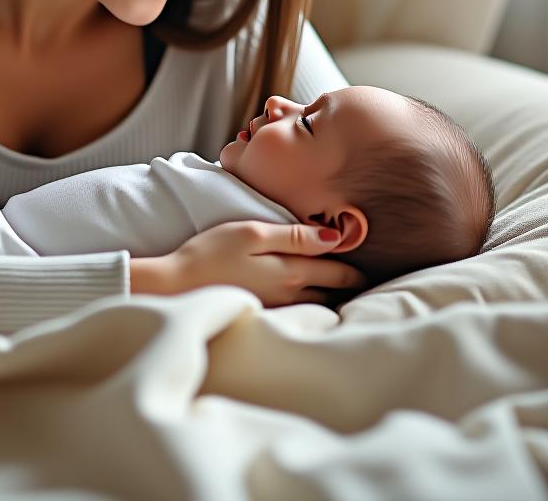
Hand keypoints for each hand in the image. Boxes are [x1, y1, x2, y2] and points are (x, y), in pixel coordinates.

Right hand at [163, 220, 365, 306]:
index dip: (356, 267)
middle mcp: (291, 295)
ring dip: (333, 299)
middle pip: (333, 293)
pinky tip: (311, 301)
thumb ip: (293, 235)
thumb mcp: (251, 232)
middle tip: (365, 279)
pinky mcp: (264, 315)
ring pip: (318, 306)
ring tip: (344, 291)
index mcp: (292, 272)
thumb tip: (334, 237)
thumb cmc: (210, 253)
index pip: (337, 271)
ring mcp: (278, 309)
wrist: (176, 286)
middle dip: (350, 286)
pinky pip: (299, 313)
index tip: (371, 262)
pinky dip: (313, 308)